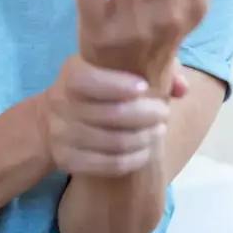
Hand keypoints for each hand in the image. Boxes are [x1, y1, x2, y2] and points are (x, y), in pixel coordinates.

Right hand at [41, 55, 172, 177]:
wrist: (51, 119)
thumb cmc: (93, 87)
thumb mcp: (110, 67)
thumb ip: (150, 67)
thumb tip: (182, 88)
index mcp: (71, 75)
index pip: (92, 81)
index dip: (121, 85)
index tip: (146, 87)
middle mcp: (61, 104)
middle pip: (112, 115)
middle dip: (146, 115)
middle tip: (163, 113)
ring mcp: (62, 135)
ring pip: (114, 142)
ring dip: (144, 138)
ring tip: (158, 131)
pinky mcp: (67, 160)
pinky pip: (109, 164)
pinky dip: (134, 159)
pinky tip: (146, 151)